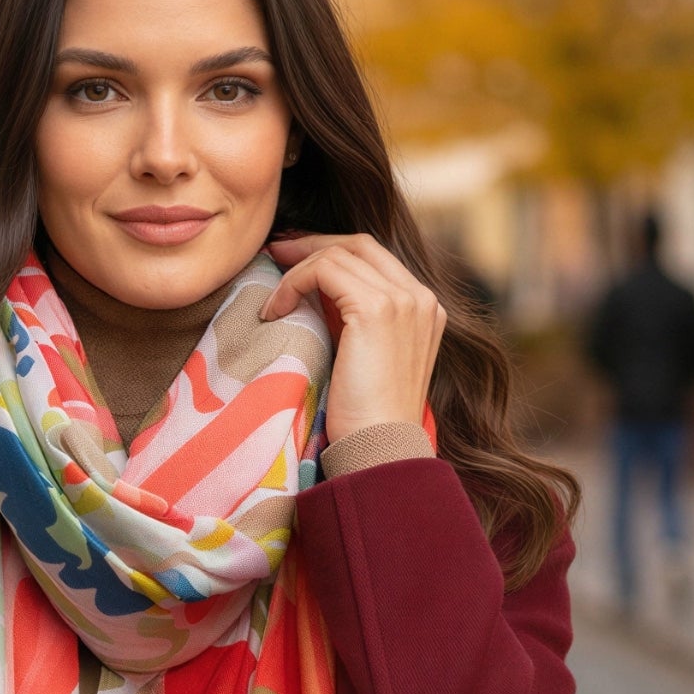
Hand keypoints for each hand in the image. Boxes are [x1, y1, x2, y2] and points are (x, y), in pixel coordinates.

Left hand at [260, 232, 445, 442]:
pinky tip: (275, 310)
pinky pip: (325, 271)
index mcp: (424, 308)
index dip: (330, 251)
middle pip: (360, 245)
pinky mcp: (378, 309)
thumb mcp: (366, 359)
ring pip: (339, 254)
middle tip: (275, 251)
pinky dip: (293, 283)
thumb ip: (354, 324)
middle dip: (312, 245)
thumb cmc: (367, 420)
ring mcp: (404, 300)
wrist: (380, 449)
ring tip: (270, 294)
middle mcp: (420, 297)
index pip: (374, 258)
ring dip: (297, 268)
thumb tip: (315, 296)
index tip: (293, 260)